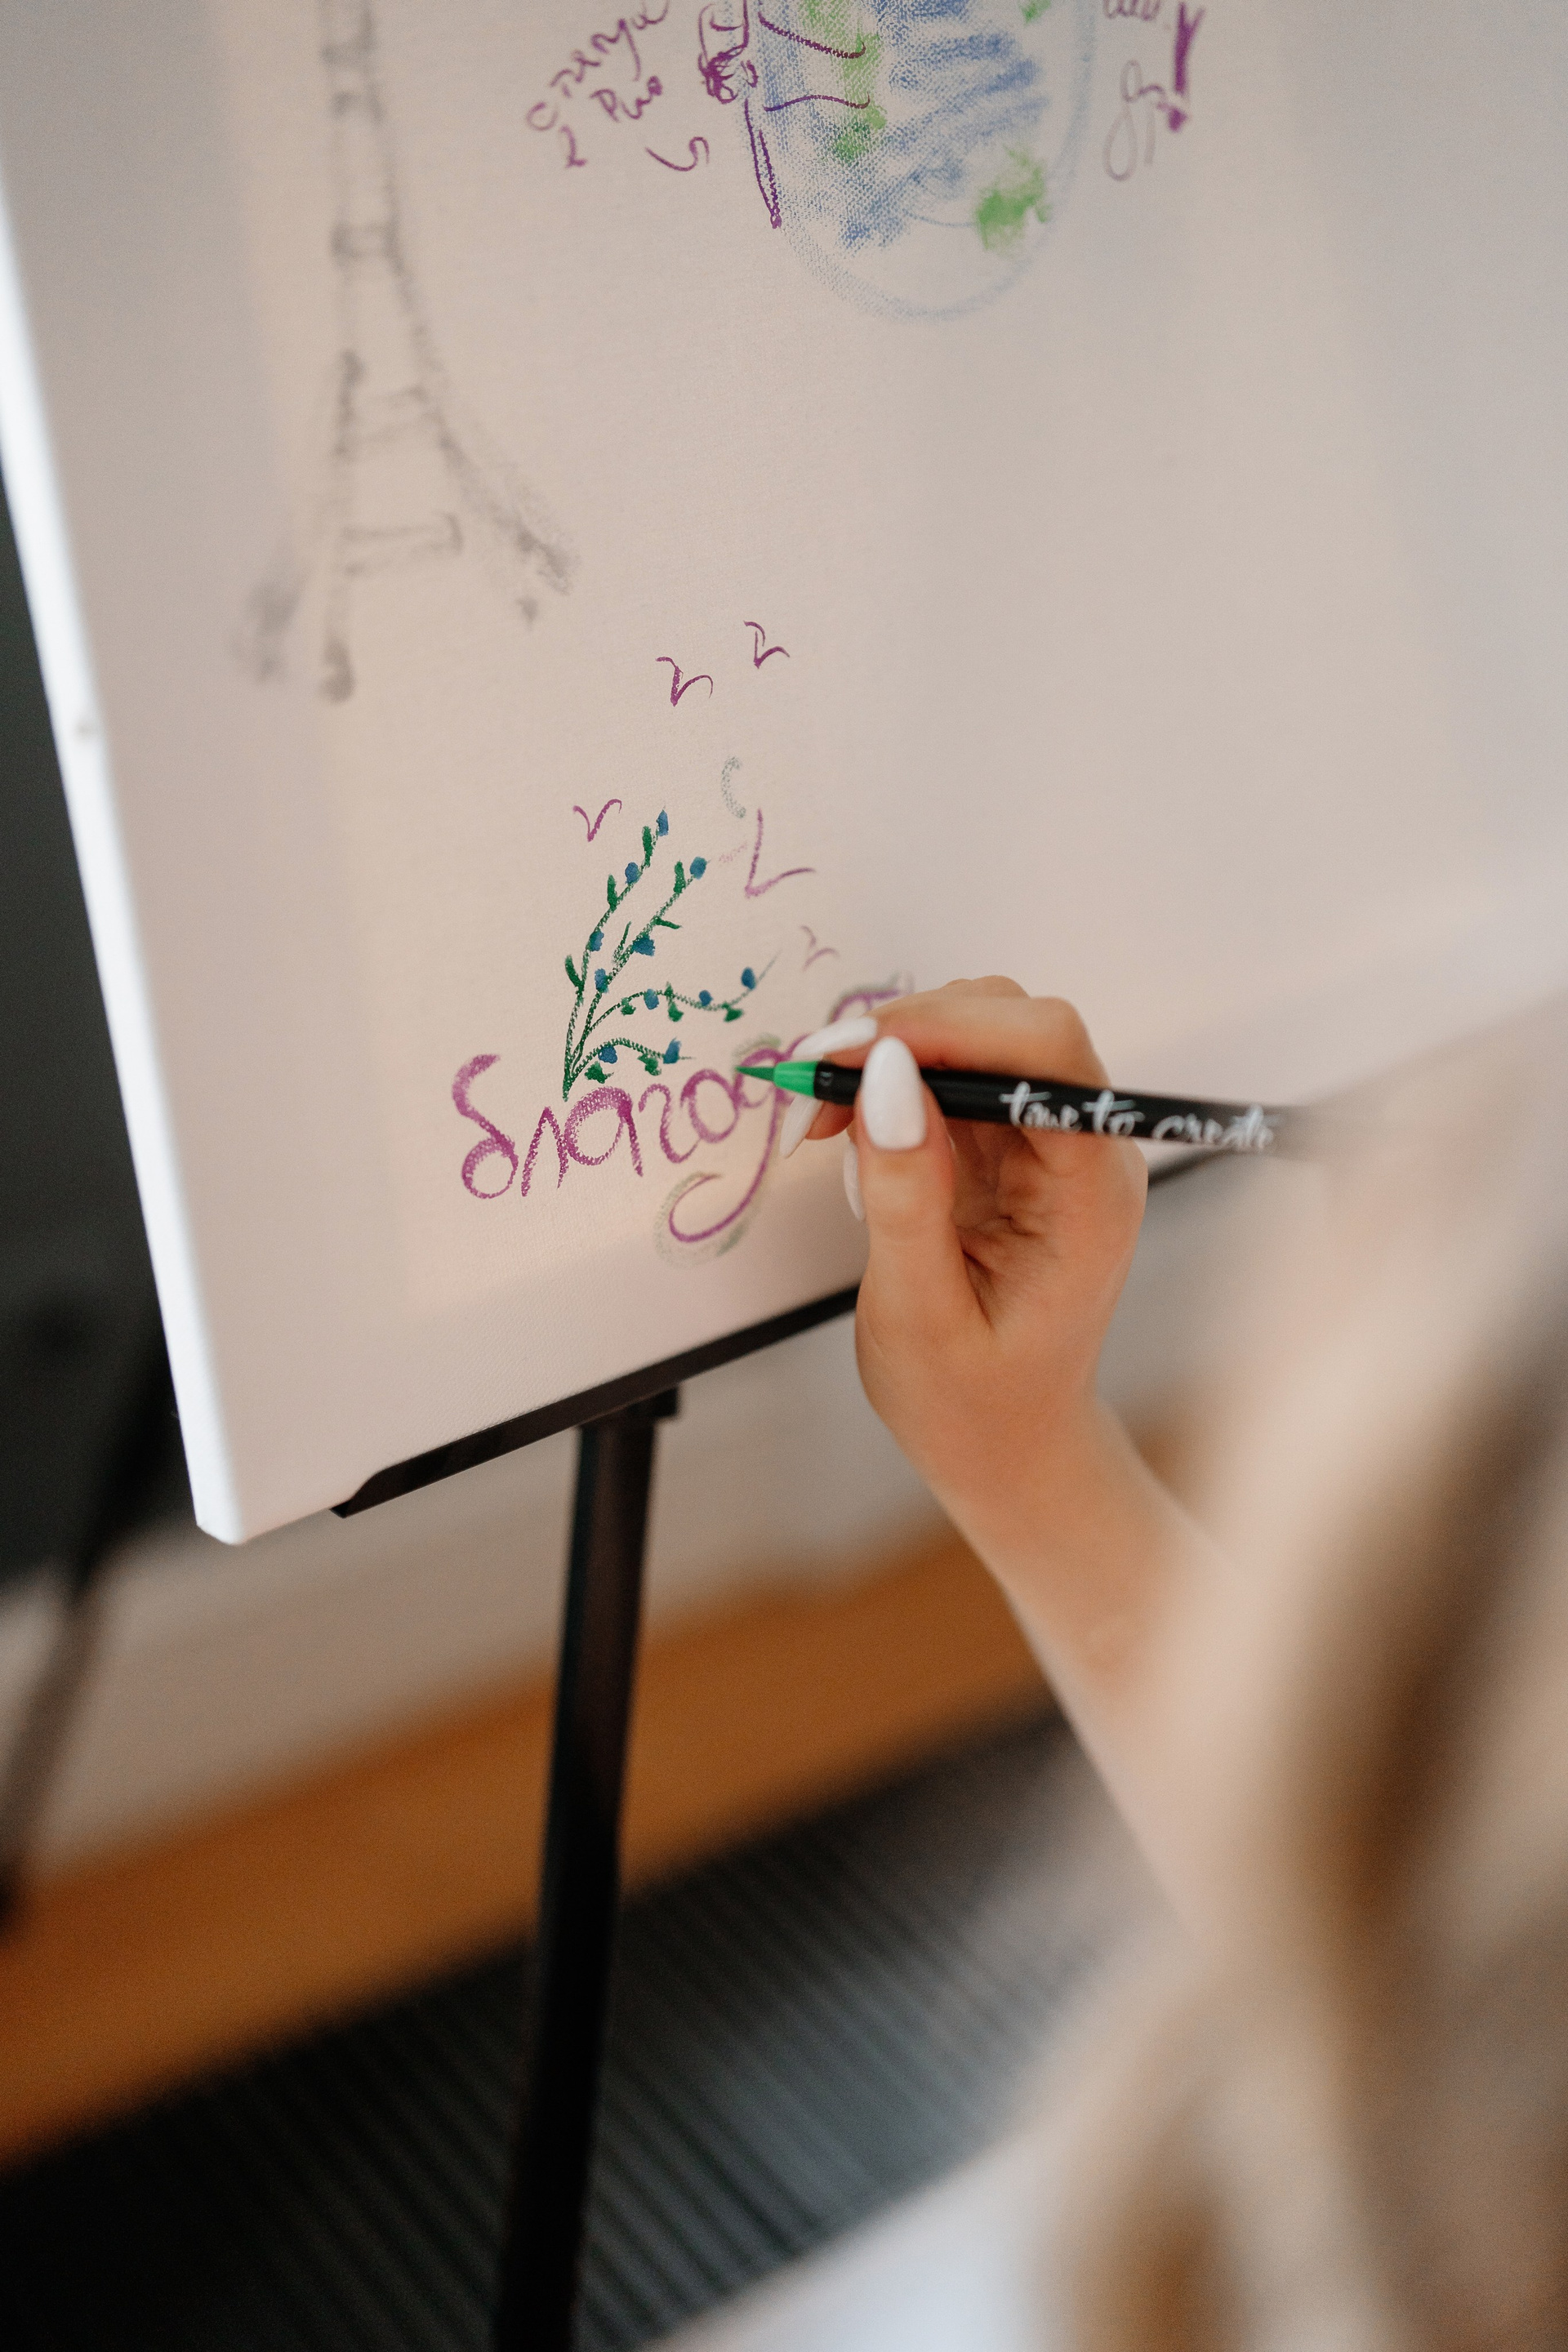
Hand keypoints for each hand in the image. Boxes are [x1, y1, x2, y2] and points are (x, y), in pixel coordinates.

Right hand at [797, 983, 1187, 1781]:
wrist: (1008, 1451)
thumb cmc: (974, 1406)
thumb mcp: (920, 1314)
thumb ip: (905, 1194)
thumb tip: (883, 1078)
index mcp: (1090, 1193)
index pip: (1045, 1051)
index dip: (949, 1029)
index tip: (855, 1056)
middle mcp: (1085, 1152)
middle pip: (1014, 1023)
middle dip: (909, 1033)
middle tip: (818, 1083)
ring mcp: (1048, 1146)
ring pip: (979, 1036)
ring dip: (893, 1054)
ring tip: (825, 1114)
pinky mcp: (1010, 1150)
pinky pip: (952, 1078)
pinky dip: (891, 1086)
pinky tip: (845, 1129)